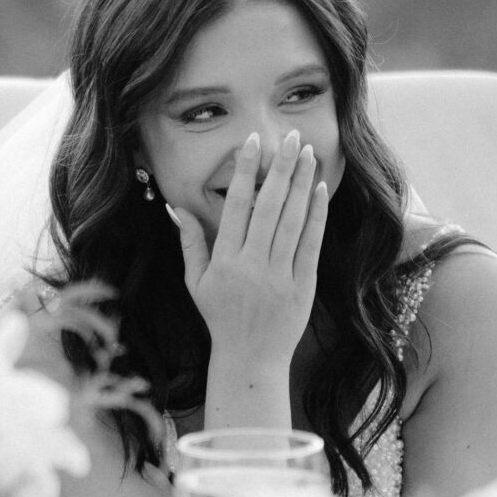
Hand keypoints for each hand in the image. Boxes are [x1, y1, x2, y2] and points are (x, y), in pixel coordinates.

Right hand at [169, 131, 329, 376]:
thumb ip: (190, 243)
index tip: (253, 142)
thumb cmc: (220, 318)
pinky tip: (319, 190)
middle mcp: (252, 266)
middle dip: (280, 168)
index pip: (236, 206)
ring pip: (291, 221)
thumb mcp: (195, 282)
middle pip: (268, 207)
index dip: (245, 171)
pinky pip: (311, 245)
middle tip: (290, 137)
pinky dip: (316, 216)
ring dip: (301, 184)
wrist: (250, 360)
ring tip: (308, 154)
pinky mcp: (303, 286)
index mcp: (223, 261)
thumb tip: (176, 208)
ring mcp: (279, 276)